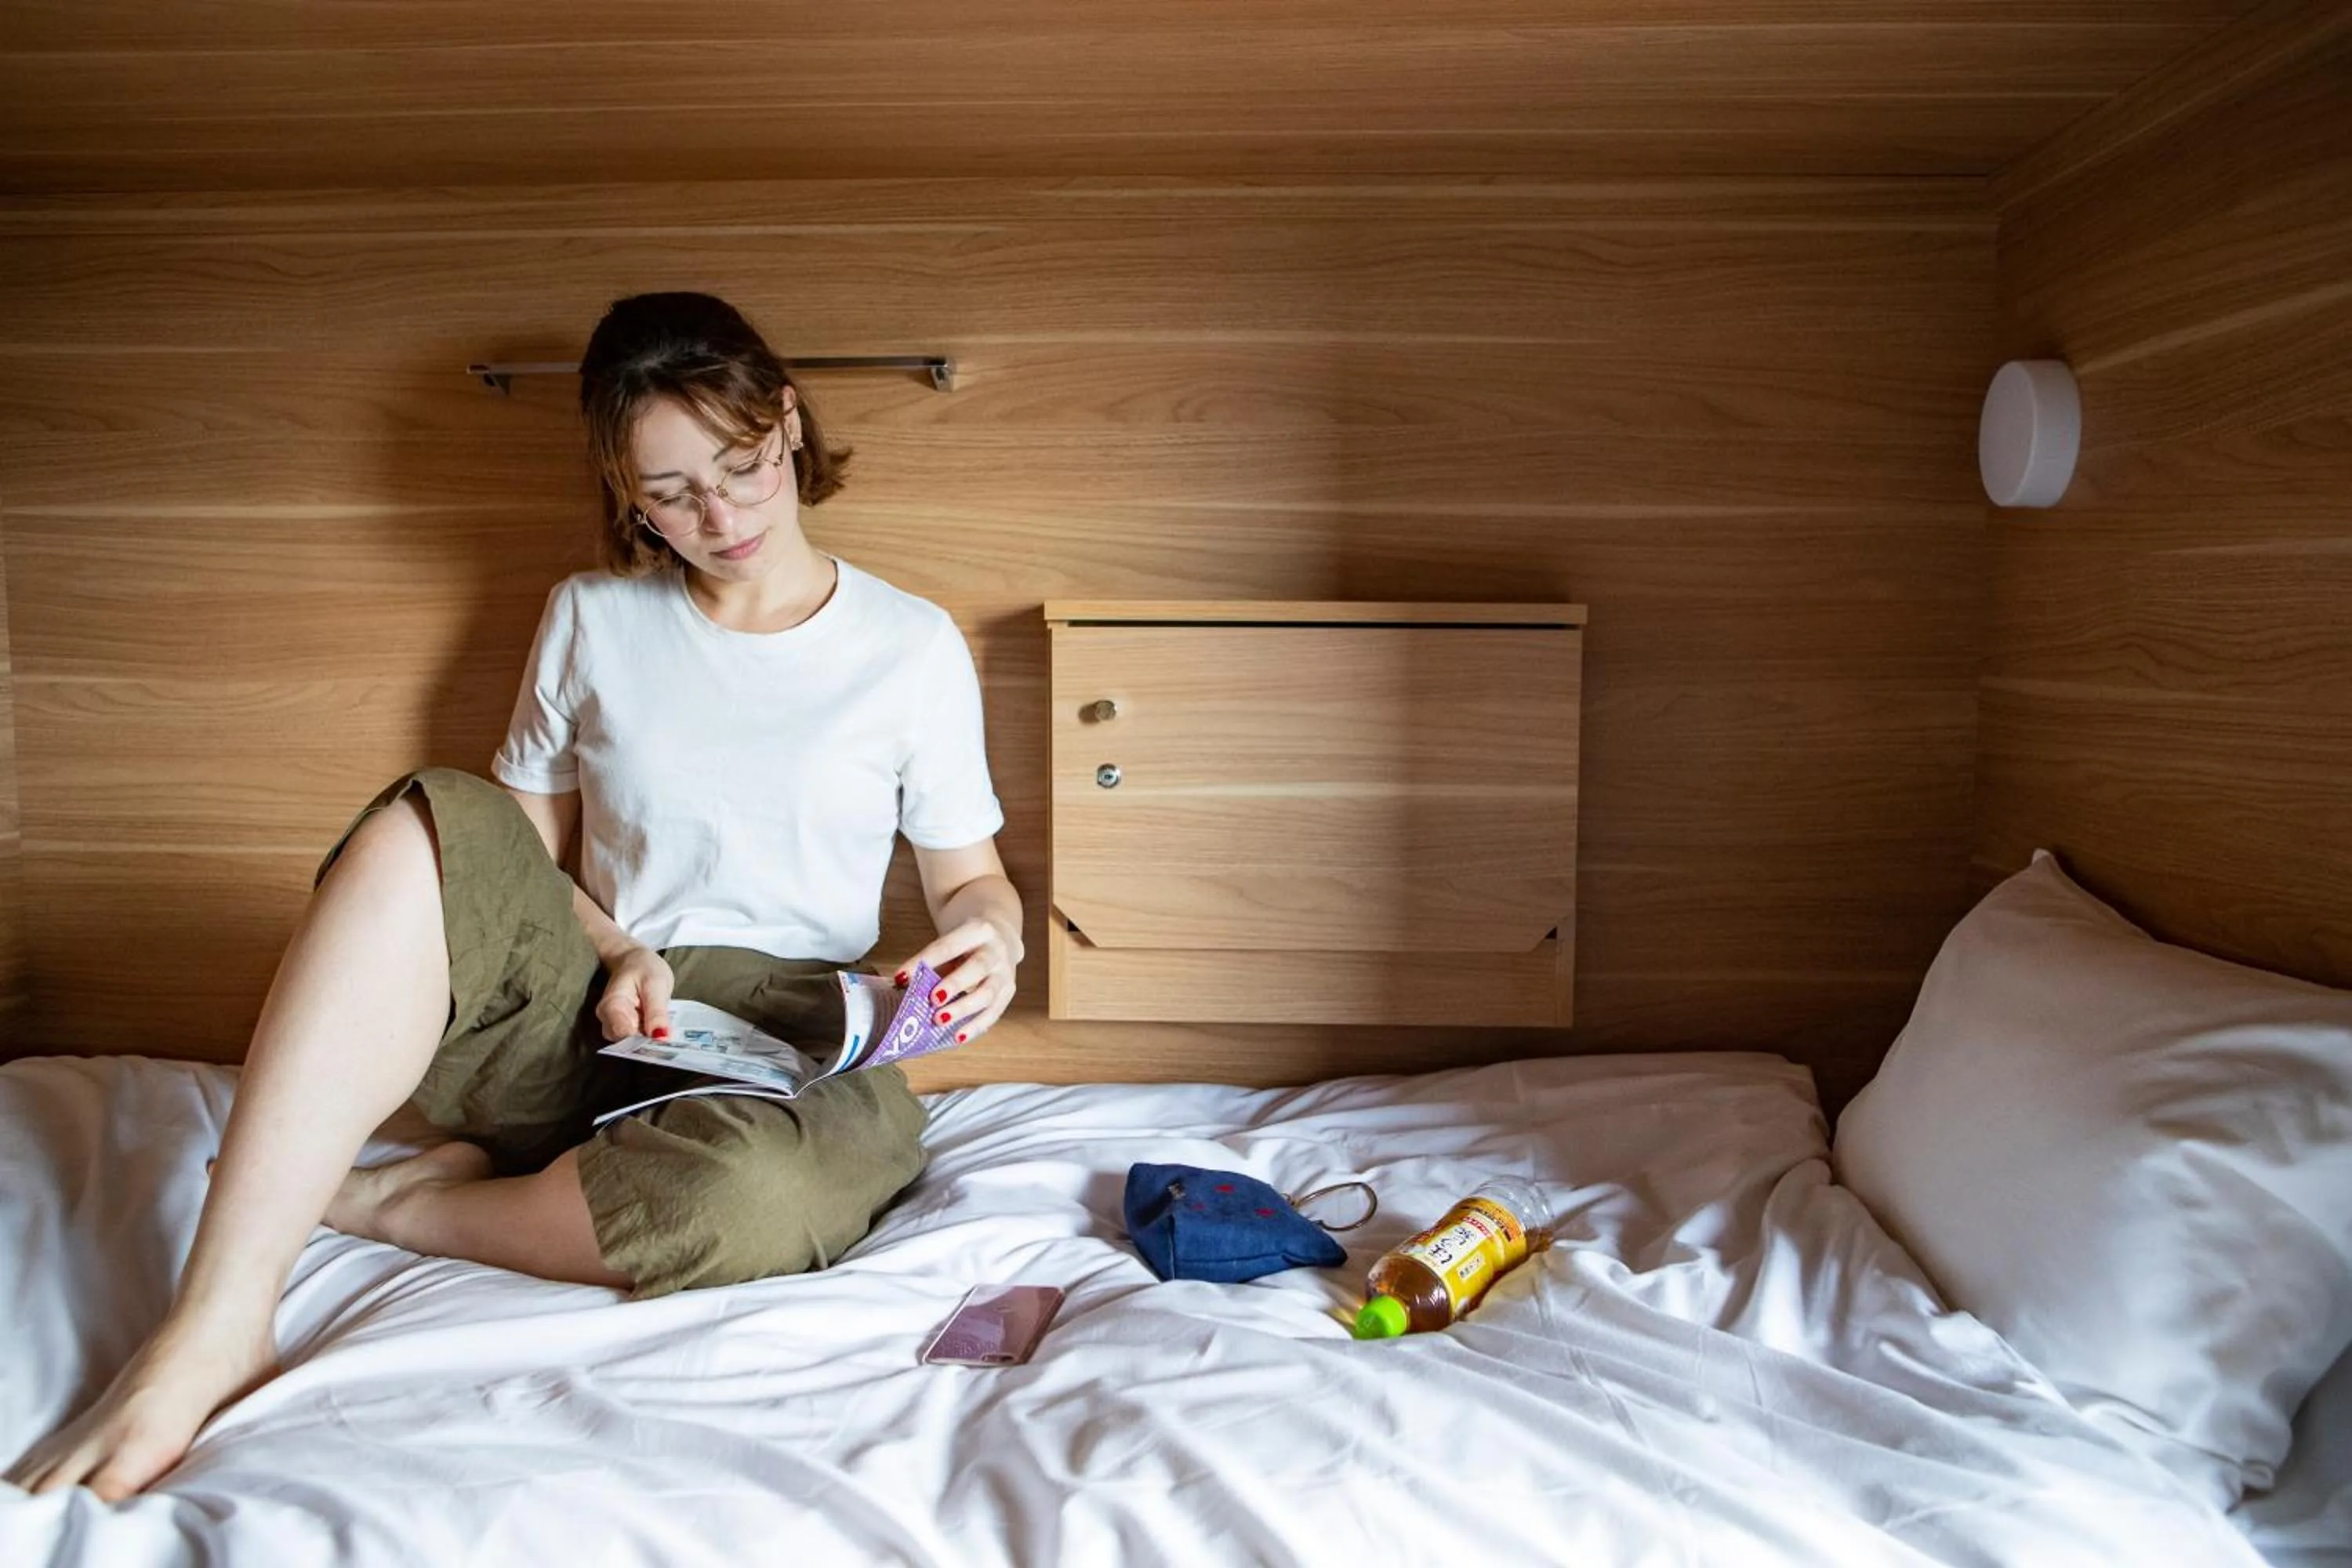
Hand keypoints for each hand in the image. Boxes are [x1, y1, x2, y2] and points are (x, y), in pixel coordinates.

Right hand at [596, 946, 676, 1040]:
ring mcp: (615, 1026)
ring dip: (652, 1044)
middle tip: (673, 1045)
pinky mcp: (626, 1029)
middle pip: (627, 1045)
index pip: (623, 1035)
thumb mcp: (655, 984)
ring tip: (671, 1039)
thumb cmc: (643, 966)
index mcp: (611, 1006)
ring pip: (633, 1045)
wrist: (633, 960)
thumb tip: (661, 1038)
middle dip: (649, 1046)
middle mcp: (607, 1020)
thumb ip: (656, 1011)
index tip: (664, 1048)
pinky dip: (651, 1038)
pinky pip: (638, 1040)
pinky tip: (665, 1034)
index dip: (644, 1045)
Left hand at [893, 918, 1017, 1044]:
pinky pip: (994, 1012)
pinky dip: (975, 1026)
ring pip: (988, 994)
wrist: (1001, 938)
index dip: (924, 962)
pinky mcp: (1008, 992)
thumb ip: (932, 962)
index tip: (901, 977)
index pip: (948, 946)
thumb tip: (903, 986)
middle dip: (955, 984)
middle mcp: (996, 950)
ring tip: (940, 1021)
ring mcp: (1006, 973)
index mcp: (978, 930)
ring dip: (963, 1009)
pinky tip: (958, 1036)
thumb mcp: (952, 942)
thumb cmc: (967, 944)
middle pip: (977, 967)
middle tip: (933, 1000)